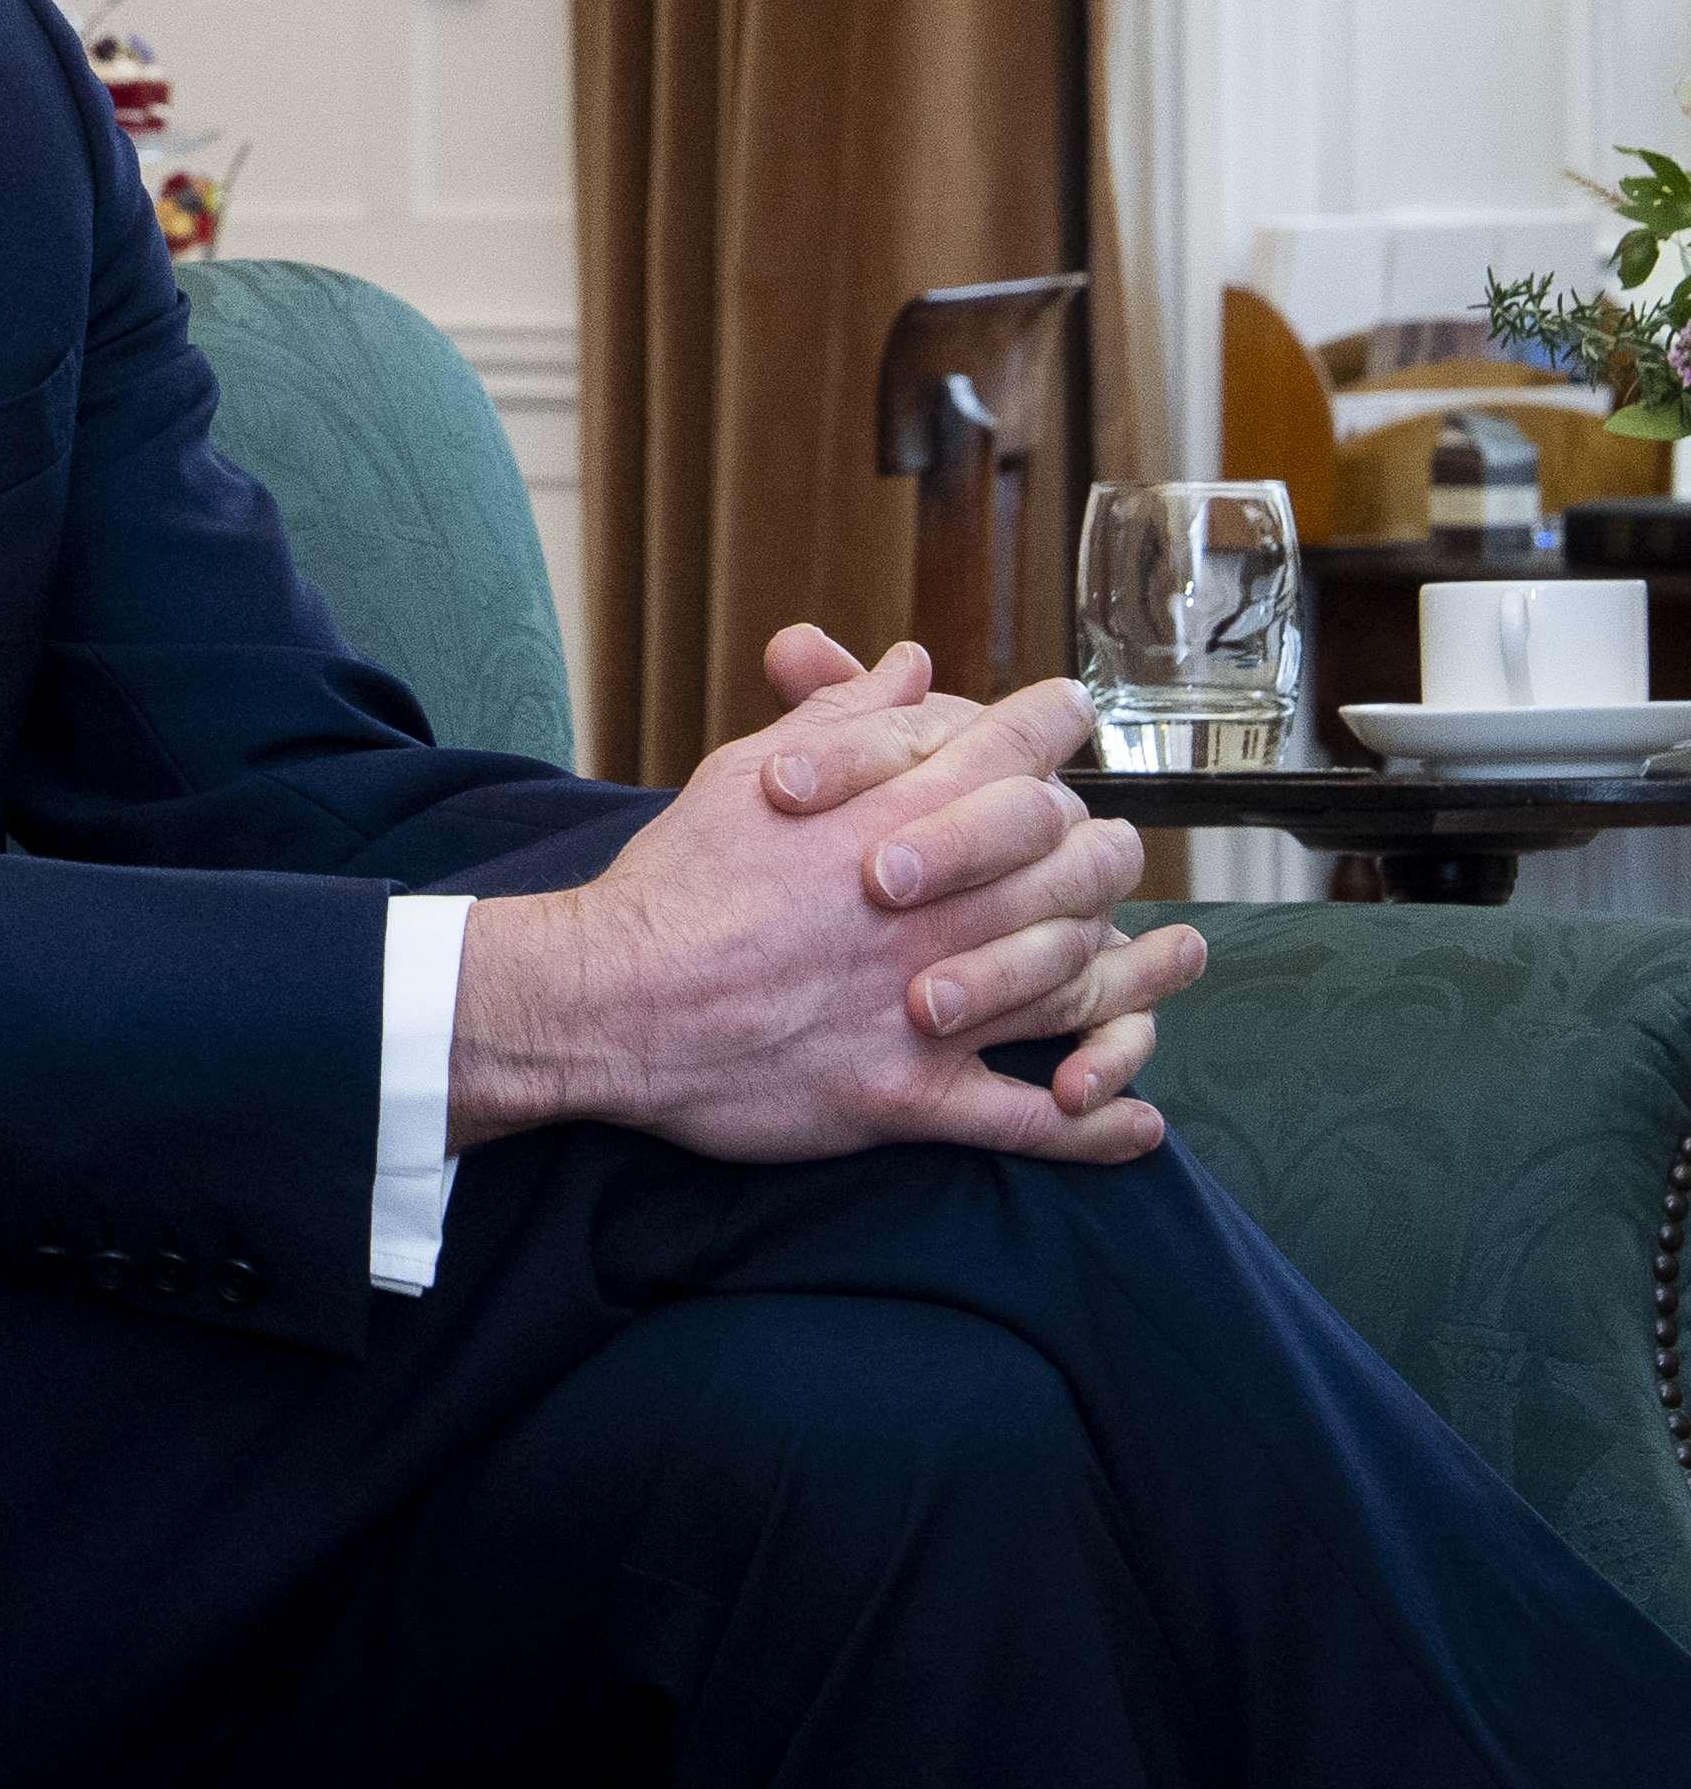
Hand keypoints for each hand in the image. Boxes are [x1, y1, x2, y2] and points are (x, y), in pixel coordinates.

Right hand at [451, 660, 1195, 1165]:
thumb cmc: (674, 882)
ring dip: (1142, 977)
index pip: (1018, 750)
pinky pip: (1034, 1121)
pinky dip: (1096, 1124)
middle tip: (1112, 850)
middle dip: (1106, 851)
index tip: (1075, 719)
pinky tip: (1134, 1122)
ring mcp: (935, 1004)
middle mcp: (937, 906)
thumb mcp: (747, 772)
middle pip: (1078, 865)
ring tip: (1180, 963)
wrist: (609, 998)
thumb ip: (844, 718)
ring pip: (1078, 983)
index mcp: (897, 815)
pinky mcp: (912, 1095)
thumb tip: (913, 665)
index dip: (1058, 725)